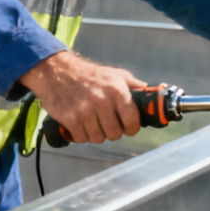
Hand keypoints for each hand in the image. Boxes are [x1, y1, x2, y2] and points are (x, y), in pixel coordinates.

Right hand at [20, 50, 143, 141]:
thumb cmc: (89, 75)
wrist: (56, 72)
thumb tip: (153, 93)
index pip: (132, 120)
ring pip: (98, 138)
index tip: (128, 128)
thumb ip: (135, 86)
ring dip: (96, 133)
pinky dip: (82, 135)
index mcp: (117, 90)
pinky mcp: (70, 118)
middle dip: (112, 131)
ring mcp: (85, 110)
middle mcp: (102, 100)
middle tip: (107, 123)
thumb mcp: (115, 75)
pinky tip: (80, 123)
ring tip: (92, 122)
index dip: (132, 128)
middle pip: (115, 133)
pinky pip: (82, 138)